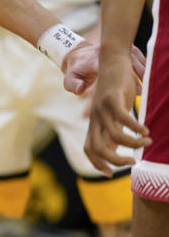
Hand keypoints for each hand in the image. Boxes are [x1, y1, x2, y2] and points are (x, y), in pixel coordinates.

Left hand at [62, 41, 145, 95]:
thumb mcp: (69, 79)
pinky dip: (142, 66)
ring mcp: (116, 49)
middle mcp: (107, 52)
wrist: (78, 55)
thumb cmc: (75, 70)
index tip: (124, 87)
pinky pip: (136, 56)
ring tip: (142, 88)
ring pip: (132, 58)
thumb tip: (81, 90)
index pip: (109, 67)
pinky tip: (145, 77)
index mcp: (94, 60)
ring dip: (139, 72)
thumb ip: (73, 85)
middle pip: (124, 63)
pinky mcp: (123, 49)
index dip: (118, 76)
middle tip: (138, 92)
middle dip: (132, 77)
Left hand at [84, 51, 151, 174]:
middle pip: (99, 148)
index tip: (112, 173)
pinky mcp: (112, 99)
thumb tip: (115, 148)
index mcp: (95, 124)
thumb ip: (112, 130)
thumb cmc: (115, 91)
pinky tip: (146, 130)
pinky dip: (135, 128)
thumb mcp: (112, 114)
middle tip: (133, 161)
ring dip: (133, 143)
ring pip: (115, 136)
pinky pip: (123, 119)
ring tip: (147, 142)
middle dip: (116, 159)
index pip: (89, 150)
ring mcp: (102, 109)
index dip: (98, 164)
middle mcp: (95, 119)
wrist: (111, 63)